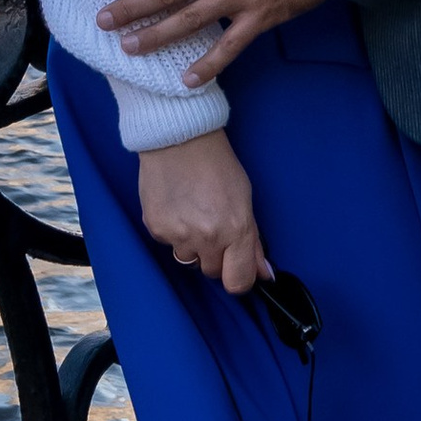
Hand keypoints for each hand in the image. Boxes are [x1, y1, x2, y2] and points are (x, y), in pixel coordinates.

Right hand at [138, 129, 271, 293]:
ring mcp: (179, 235)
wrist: (180, 139)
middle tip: (213, 226)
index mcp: (235, 230)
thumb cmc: (217, 164)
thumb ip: (253, 241)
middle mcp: (207, 238)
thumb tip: (263, 274)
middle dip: (216, 256)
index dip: (238, 277)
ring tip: (192, 213)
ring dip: (193, 245)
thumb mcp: (244, 200)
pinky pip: (168, 243)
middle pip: (212, 272)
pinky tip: (177, 206)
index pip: (238, 281)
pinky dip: (173, 231)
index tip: (237, 268)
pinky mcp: (156, 229)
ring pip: (188, 259)